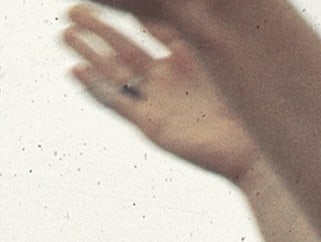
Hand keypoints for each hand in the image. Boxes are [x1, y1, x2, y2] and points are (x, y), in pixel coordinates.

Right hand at [62, 7, 257, 181]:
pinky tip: (76, 72)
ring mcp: (158, 100)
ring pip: (115, 72)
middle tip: (72, 10)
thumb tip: (178, 0)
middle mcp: (169, 77)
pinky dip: (96, 88)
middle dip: (99, 28)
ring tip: (65, 35)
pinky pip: (117, 103)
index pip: (153, 25)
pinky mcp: (151, 124)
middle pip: (126, 46)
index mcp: (190, 56)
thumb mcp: (224, 52)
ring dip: (90, 53)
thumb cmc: (255, 100)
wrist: (256, 148)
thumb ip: (196, 28)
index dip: (131, 9)